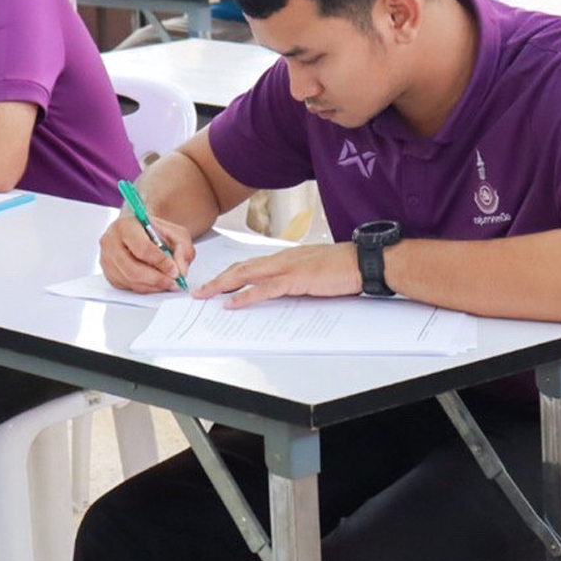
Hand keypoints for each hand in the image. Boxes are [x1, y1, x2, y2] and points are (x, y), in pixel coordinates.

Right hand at [99, 212, 194, 292]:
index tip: (174, 270)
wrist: (141, 231)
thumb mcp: (176, 233)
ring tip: (168, 283)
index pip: (142, 248)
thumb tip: (181, 271)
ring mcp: (106, 258)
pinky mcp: (108, 273)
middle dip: (157, 279)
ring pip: (130, 280)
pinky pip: (127, 286)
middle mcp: (111, 241)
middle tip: (173, 282)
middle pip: (133, 269)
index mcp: (125, 225)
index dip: (160, 262)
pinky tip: (155, 283)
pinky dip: (144, 288)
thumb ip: (183, 250)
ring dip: (152, 286)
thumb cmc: (155, 231)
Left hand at [196, 242, 362, 309]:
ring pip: (246, 275)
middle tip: (198, 291)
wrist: (362, 261)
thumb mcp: (314, 273)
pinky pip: (264, 289)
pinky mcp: (296, 279)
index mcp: (285, 257)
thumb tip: (284, 292)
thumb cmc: (343, 267)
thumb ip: (296, 280)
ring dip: (222, 286)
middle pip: (241, 268)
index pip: (251, 265)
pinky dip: (245, 296)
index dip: (230, 274)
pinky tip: (231, 303)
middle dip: (217, 280)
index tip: (214, 283)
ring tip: (205, 296)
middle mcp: (281, 259)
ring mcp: (287, 267)